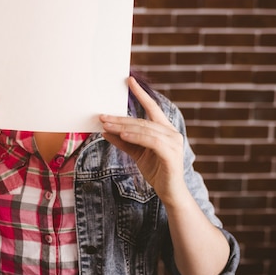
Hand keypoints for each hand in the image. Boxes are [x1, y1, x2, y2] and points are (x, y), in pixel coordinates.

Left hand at [100, 77, 185, 203]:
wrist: (170, 193)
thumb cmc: (156, 171)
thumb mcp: (136, 153)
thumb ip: (123, 141)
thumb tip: (105, 131)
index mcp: (165, 129)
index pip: (152, 108)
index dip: (141, 94)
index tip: (129, 81)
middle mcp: (171, 133)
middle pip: (143, 120)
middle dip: (120, 118)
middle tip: (102, 116)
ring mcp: (173, 143)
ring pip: (145, 129)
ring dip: (124, 127)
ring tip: (107, 125)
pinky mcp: (171, 154)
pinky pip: (151, 141)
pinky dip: (136, 136)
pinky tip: (122, 135)